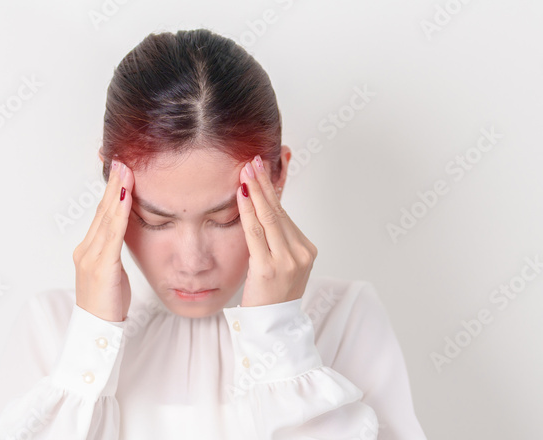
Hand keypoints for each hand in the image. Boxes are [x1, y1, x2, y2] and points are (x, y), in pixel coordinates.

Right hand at [72, 158, 133, 321]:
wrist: (95, 332)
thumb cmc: (106, 307)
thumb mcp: (113, 275)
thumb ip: (114, 255)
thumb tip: (125, 238)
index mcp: (88, 251)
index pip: (102, 215)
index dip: (111, 191)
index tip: (120, 171)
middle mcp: (86, 250)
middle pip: (102, 210)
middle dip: (113, 183)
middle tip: (122, 159)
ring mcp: (90, 257)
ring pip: (106, 218)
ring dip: (117, 191)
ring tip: (126, 169)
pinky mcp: (100, 266)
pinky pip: (112, 234)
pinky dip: (118, 212)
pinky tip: (125, 197)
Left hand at [236, 154, 316, 307]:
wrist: (273, 327)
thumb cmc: (271, 296)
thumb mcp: (277, 263)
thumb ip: (273, 238)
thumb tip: (262, 208)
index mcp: (306, 249)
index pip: (285, 213)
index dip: (274, 188)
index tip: (267, 166)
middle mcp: (300, 252)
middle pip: (279, 211)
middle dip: (265, 182)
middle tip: (254, 160)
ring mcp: (287, 261)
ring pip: (270, 218)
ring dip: (257, 191)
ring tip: (247, 170)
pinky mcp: (269, 268)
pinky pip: (257, 233)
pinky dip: (248, 211)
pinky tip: (242, 194)